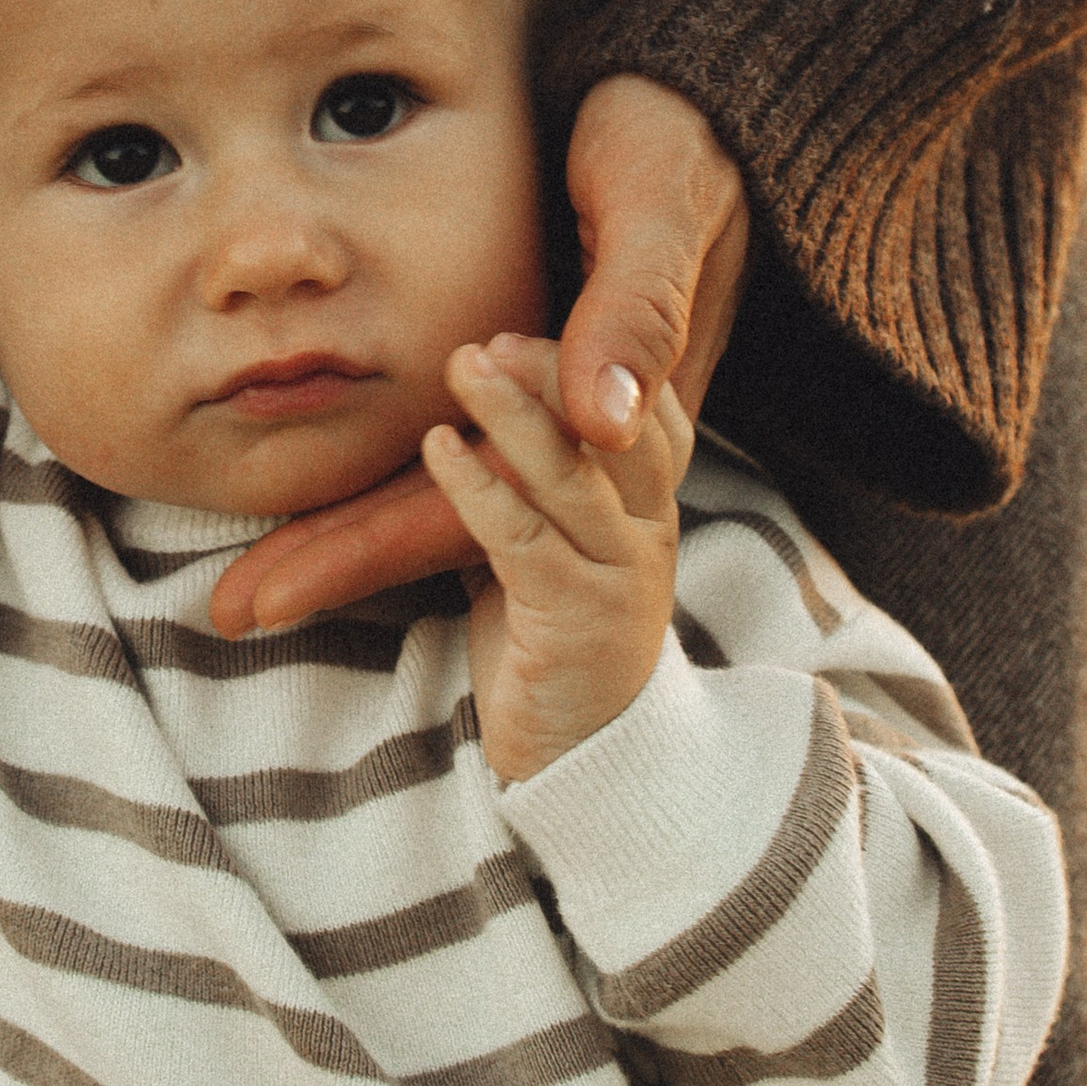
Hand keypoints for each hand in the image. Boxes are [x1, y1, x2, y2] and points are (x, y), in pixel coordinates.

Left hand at [210, 73, 749, 636]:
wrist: (697, 108)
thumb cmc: (667, 144)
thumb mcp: (655, 209)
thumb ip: (633, 309)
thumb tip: (603, 423)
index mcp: (625, 411)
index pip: (494, 505)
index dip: (389, 545)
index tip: (292, 579)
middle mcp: (592, 439)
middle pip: (456, 519)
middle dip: (345, 561)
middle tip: (237, 604)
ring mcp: (567, 424)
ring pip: (449, 503)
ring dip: (348, 542)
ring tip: (246, 590)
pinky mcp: (547, 395)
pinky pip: (465, 464)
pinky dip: (387, 485)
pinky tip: (316, 505)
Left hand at [421, 335, 694, 780]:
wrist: (583, 766)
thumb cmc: (550, 642)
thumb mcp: (549, 541)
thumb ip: (536, 476)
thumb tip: (489, 388)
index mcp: (644, 506)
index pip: (647, 409)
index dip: (600, 359)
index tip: (537, 319)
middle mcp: (647, 531)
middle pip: (615, 427)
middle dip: (554, 370)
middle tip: (488, 333)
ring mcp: (619, 575)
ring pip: (573, 473)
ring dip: (514, 413)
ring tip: (461, 362)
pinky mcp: (576, 621)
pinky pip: (526, 540)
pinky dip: (479, 488)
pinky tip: (439, 447)